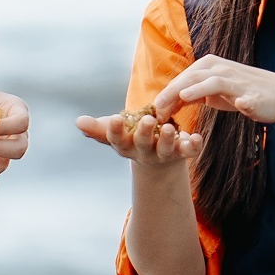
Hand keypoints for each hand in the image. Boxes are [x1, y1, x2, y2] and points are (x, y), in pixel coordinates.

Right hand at [78, 108, 200, 169]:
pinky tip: (197, 136)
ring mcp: (164, 153)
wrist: (157, 157)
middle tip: (147, 120)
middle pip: (143, 144)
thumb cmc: (131, 138)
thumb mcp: (114, 132)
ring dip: (168, 139)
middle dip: (144, 132)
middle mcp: (144, 151)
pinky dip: (194, 146)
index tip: (117, 117)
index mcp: (126, 145)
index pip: (117, 139)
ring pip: (166, 149)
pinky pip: (189, 151)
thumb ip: (97, 128)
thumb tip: (78, 122)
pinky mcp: (182, 153)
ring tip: (170, 127)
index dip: (116, 130)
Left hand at [146, 54, 274, 128]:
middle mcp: (222, 69)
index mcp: (210, 67)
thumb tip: (169, 102)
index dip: (167, 92)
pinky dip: (246, 101)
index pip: (183, 77)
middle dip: (173, 92)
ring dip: (197, 90)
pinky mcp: (256, 96)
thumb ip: (194, 94)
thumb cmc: (244, 93)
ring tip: (181, 101)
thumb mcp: (214, 92)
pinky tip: (242, 104)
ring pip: (214, 81)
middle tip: (158, 109)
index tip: (153, 110)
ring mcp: (239, 81)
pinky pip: (249, 98)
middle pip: (192, 77)